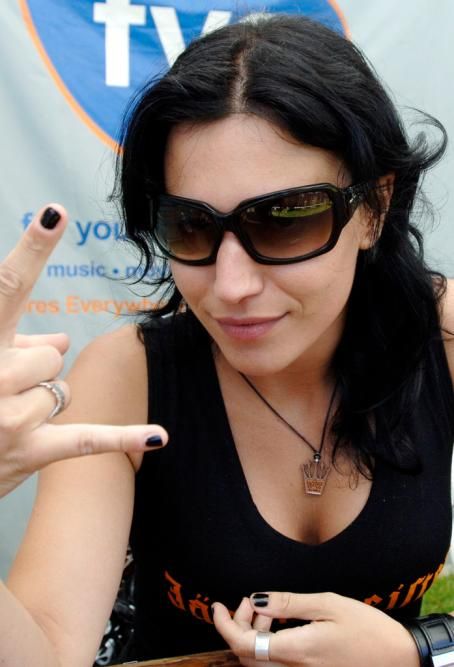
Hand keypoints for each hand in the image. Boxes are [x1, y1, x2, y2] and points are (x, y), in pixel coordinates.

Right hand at [0, 205, 166, 497]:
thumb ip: (18, 344)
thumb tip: (63, 340)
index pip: (8, 286)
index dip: (33, 248)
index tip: (54, 213)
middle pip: (52, 353)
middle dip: (34, 372)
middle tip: (0, 395)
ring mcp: (8, 415)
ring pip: (62, 391)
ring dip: (41, 406)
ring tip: (3, 423)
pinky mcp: (28, 451)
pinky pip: (87, 438)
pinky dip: (123, 438)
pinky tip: (159, 436)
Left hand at [212, 591, 419, 666]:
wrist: (398, 658)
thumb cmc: (367, 629)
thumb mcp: (327, 605)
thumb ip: (288, 604)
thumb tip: (256, 600)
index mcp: (296, 651)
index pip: (243, 647)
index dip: (224, 627)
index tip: (217, 606)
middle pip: (247, 656)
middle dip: (238, 627)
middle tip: (246, 602)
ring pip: (261, 661)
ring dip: (254, 635)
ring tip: (267, 611)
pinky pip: (277, 665)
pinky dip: (269, 644)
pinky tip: (281, 626)